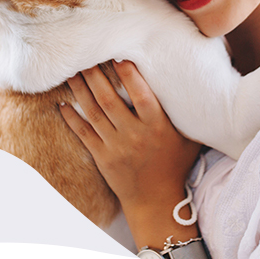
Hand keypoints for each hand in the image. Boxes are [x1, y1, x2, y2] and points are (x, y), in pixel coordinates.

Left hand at [59, 60, 202, 215]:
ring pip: (94, 113)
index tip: (118, 55)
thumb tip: (197, 86)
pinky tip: (62, 104)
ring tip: (71, 71)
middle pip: (110, 100)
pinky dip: (72, 118)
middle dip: (95, 76)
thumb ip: (186, 114)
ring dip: (81, 91)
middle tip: (85, 55)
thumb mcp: (188, 139)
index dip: (129, 75)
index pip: (141, 95)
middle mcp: (135, 135)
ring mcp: (116, 147)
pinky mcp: (102, 158)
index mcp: (157, 127)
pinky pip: (84, 134)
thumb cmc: (175, 165)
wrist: (157, 202)